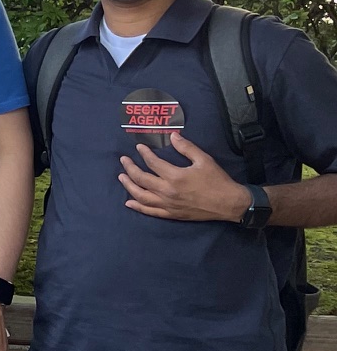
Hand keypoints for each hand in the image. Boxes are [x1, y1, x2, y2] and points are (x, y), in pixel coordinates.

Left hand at [120, 133, 253, 222]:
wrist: (229, 203)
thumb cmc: (217, 181)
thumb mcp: (204, 160)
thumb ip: (186, 147)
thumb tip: (173, 136)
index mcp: (175, 176)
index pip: (153, 163)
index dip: (144, 153)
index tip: (139, 147)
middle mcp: (167, 191)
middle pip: (141, 179)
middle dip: (130, 168)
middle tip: (123, 160)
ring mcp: (168, 205)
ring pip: (141, 196)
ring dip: (129, 186)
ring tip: (122, 177)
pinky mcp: (171, 214)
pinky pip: (150, 211)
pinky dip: (138, 207)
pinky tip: (129, 203)